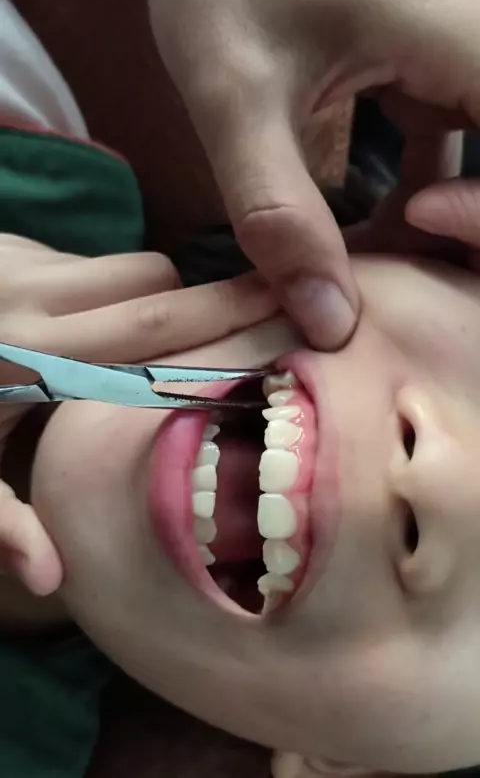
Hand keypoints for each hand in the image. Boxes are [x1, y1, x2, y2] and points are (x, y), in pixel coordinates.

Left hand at [0, 234, 276, 595]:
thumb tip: (55, 580)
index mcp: (31, 359)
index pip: (152, 330)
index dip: (225, 320)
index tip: (287, 308)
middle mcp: (33, 298)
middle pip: (155, 283)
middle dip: (213, 297)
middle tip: (267, 307)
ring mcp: (19, 261)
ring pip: (125, 267)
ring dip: (149, 300)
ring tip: (140, 344)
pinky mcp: (7, 246)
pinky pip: (84, 262)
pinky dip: (103, 291)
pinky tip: (79, 325)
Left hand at [130, 0, 479, 347]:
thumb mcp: (236, 101)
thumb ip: (280, 215)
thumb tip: (334, 324)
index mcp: (466, 37)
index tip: (415, 226)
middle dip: (472, 236)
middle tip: (403, 276)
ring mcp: (465, 57)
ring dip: (451, 231)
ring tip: (374, 265)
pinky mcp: (436, 73)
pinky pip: (462, 154)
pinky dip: (430, 204)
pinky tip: (374, 233)